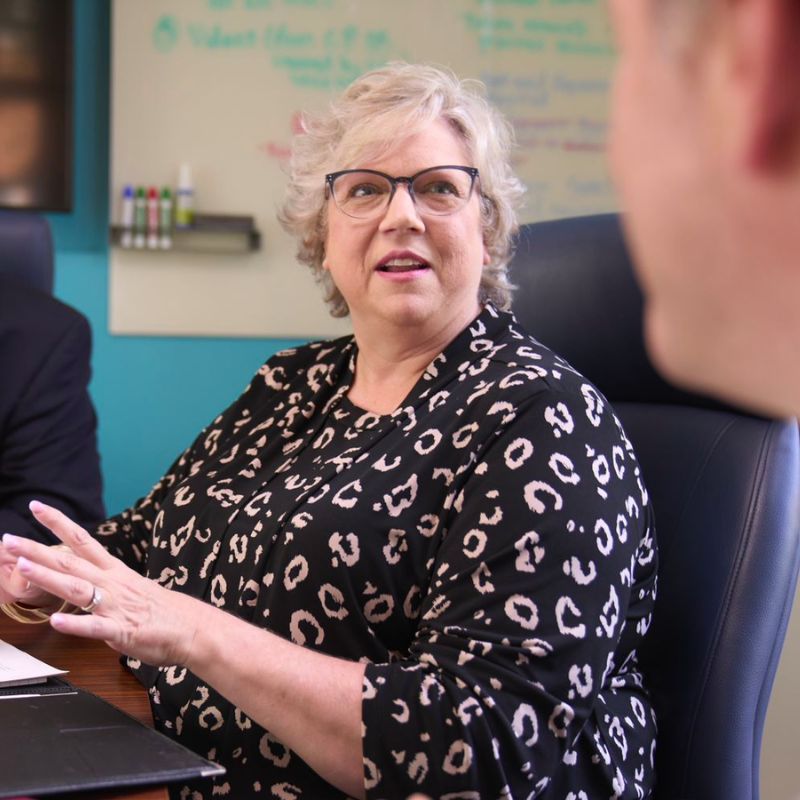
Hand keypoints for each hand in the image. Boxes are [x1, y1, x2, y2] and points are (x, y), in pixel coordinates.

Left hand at [1, 501, 203, 665]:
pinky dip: (75, 623)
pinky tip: (56, 621)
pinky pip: (96, 627)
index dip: (58, 523)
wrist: (193, 629)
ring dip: (48, 577)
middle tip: (9, 539)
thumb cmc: (162, 611)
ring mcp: (115, 606)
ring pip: (77, 588)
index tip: (36, 506)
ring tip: (21, 567)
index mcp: (114, 571)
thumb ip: (104, 585)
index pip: (82, 541)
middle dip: (37, 550)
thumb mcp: (131, 588)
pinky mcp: (122, 631)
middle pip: (70, 561)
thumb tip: (85, 581)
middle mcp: (112, 584)